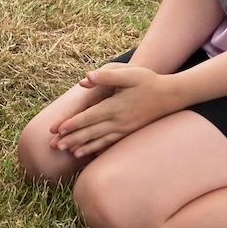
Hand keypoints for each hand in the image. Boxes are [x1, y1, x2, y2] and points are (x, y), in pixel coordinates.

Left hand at [51, 63, 179, 158]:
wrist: (171, 95)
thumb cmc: (148, 81)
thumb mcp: (128, 74)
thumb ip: (106, 76)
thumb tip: (85, 78)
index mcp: (114, 106)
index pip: (89, 117)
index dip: (72, 123)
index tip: (58, 129)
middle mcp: (118, 121)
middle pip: (91, 132)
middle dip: (72, 139)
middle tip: (55, 146)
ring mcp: (124, 129)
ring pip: (99, 140)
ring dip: (82, 146)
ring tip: (68, 153)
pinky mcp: (129, 132)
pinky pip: (110, 143)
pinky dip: (97, 149)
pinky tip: (88, 153)